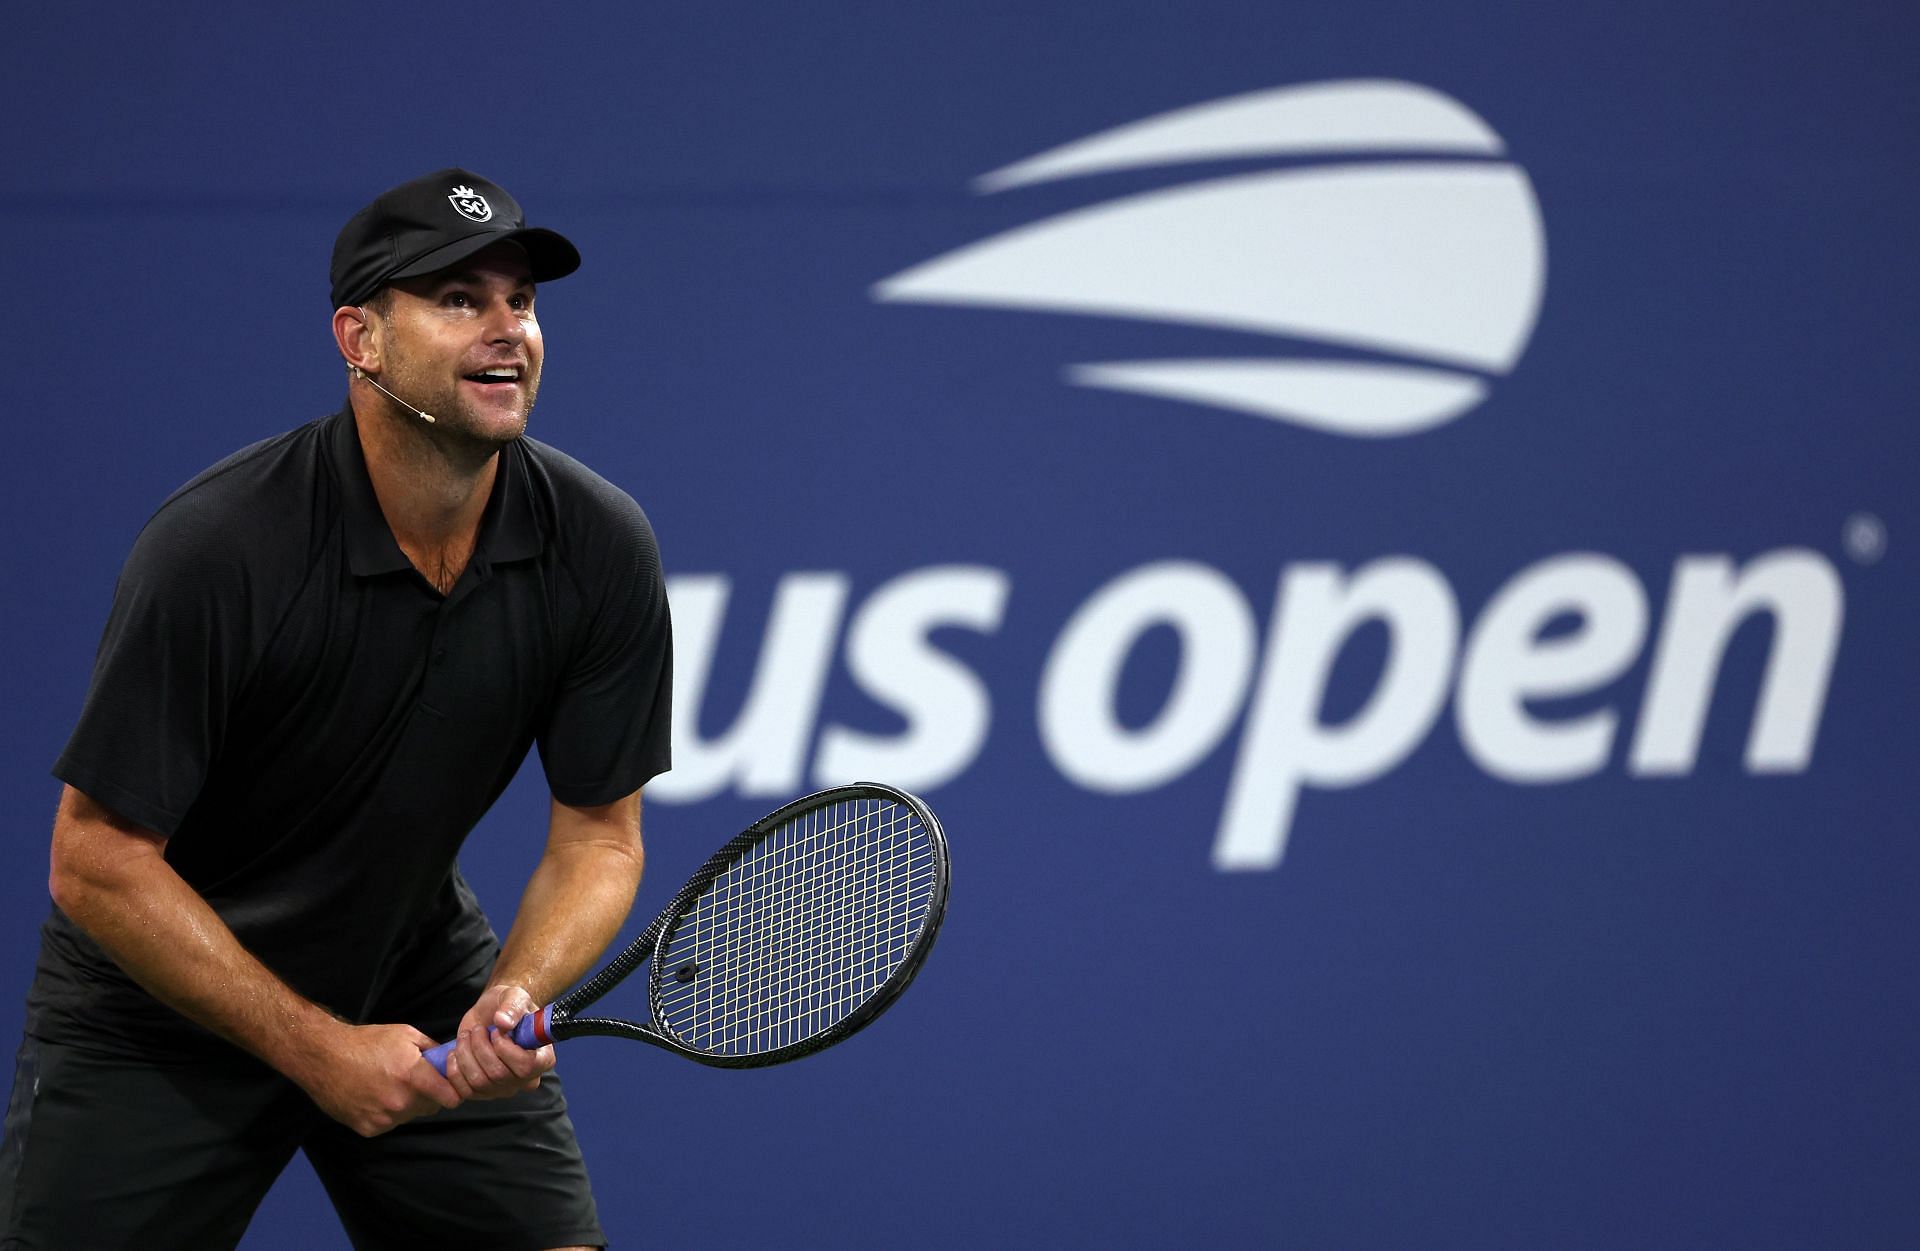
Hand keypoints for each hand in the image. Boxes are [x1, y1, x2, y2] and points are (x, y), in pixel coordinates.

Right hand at [300, 1021, 460, 1137]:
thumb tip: (450, 1059)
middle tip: (414, 1082)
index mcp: (413, 1077)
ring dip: (406, 1105)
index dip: (453, 1092)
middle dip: (428, 1096)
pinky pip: (389, 1123)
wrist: (324, 1057)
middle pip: (430, 1108)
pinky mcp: (368, 1129)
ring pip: (409, 1116)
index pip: (450, 1097)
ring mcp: (384, 1118)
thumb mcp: (405, 1034)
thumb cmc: (366, 1042)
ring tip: (388, 1086)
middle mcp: (400, 1102)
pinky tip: (373, 1097)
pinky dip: (386, 1114)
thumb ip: (432, 1049)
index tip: (449, 1088)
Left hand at [440, 983, 555, 1101]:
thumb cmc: (507, 1006)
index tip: (496, 1031)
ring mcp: (504, 1089)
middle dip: (480, 1047)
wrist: (490, 1014)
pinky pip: (463, 1091)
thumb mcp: (514, 996)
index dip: (505, 1049)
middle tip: (478, 1029)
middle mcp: (526, 1079)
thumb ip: (512, 1006)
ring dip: (466, 1054)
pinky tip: (457, 1052)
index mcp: (542, 1058)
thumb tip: (503, 1021)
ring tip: (467, 1036)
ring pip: (479, 1082)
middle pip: (498, 1075)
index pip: (526, 1066)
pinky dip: (454, 1070)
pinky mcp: (482, 1093)